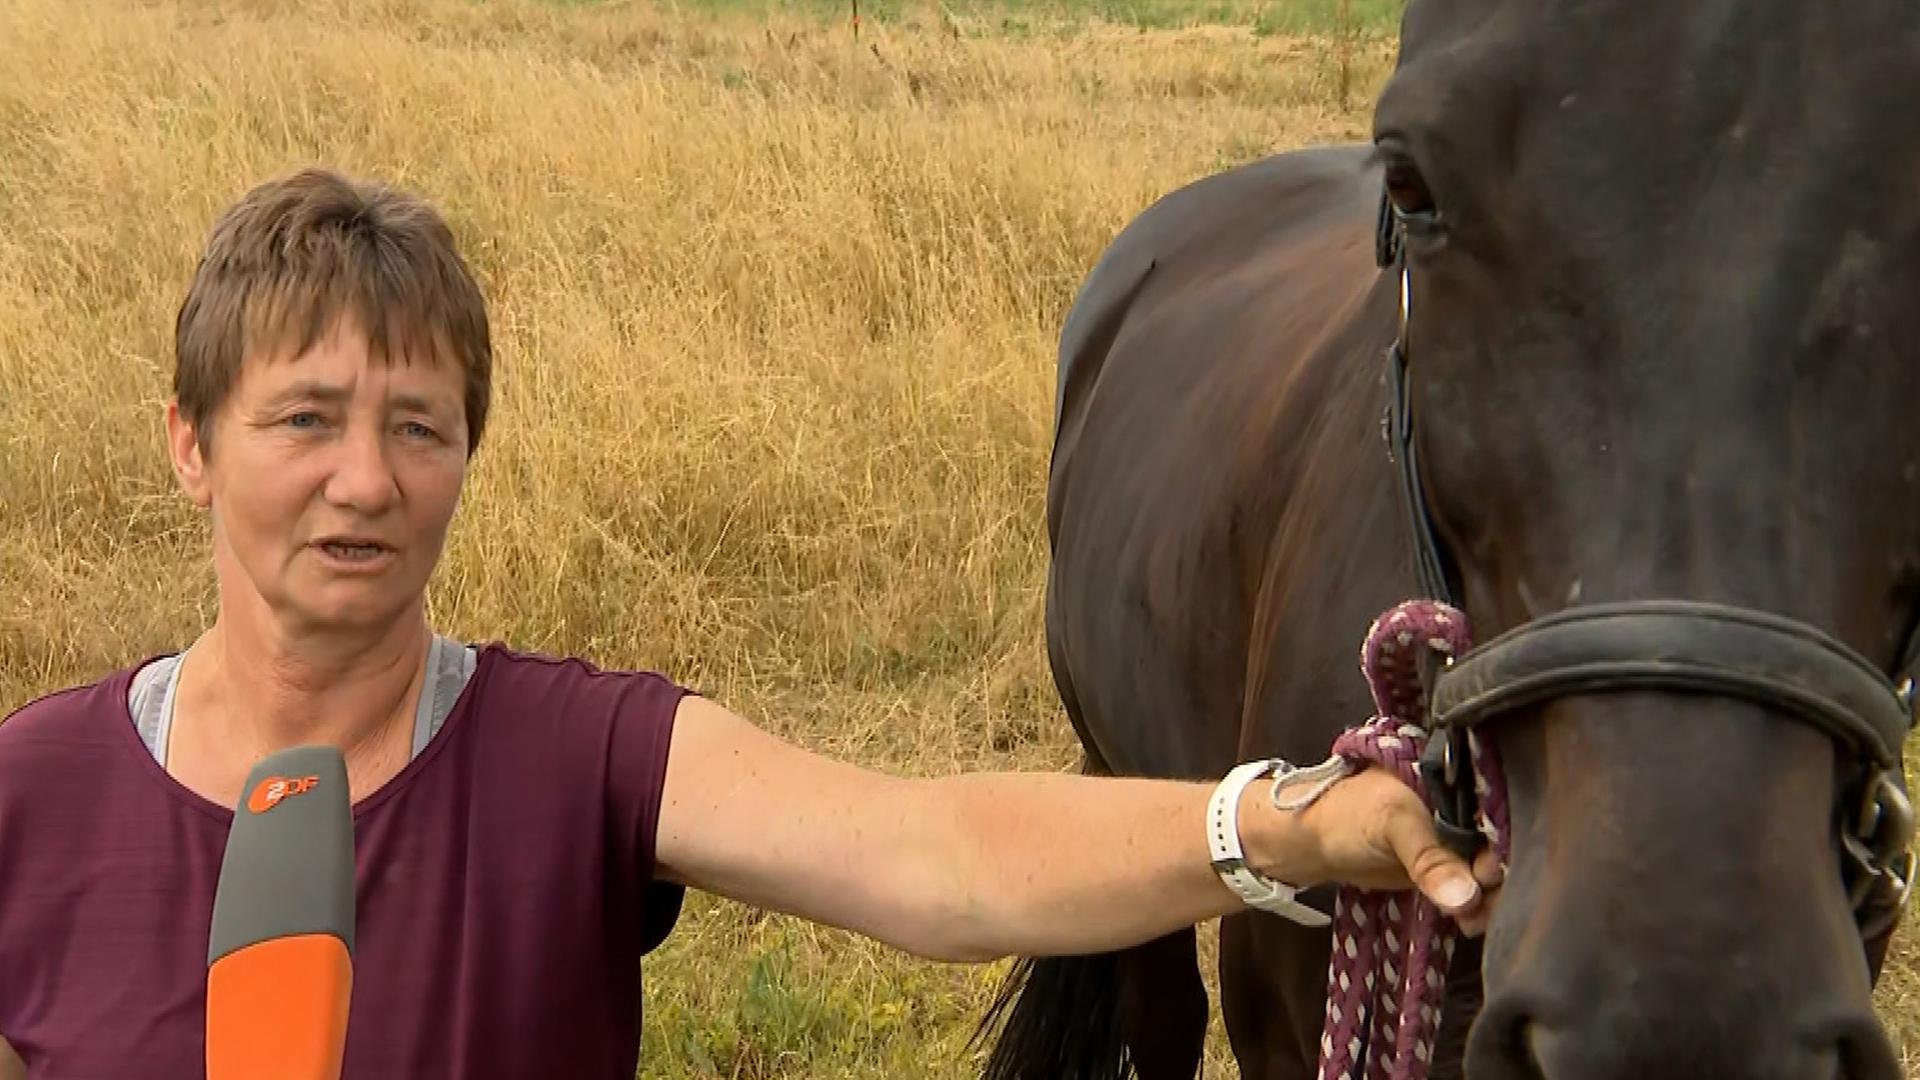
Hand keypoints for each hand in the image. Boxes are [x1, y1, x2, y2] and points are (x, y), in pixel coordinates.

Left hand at [1247, 764, 1503, 934]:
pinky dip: (1474, 906)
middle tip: (1483, 902)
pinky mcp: (1446, 866)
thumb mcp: (1391, 826)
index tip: (1493, 874)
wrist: (1311, 842)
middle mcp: (1465, 806)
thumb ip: (1430, 859)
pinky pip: (1472, 887)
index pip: (1500, 809)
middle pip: (1502, 844)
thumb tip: (1468, 897)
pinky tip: (1468, 921)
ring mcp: (1457, 837)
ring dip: (1489, 898)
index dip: (1506, 843)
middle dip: (1500, 878)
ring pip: (1490, 870)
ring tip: (1472, 918)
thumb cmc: (1347, 816)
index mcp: (1458, 778)